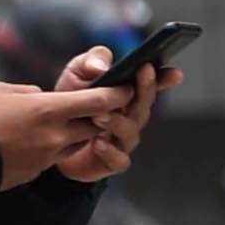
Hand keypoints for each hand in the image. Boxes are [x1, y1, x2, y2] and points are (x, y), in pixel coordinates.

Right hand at [0, 80, 129, 190]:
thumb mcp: (3, 91)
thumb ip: (31, 93)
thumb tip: (43, 98)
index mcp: (48, 109)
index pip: (100, 102)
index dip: (118, 94)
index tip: (125, 88)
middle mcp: (54, 135)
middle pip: (94, 126)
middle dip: (96, 117)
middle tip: (91, 108)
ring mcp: (46, 157)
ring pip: (74, 144)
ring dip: (71, 135)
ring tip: (50, 126)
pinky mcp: (35, 172)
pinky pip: (51, 159)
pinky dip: (47, 150)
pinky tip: (25, 144)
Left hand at [45, 43, 168, 181]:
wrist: (50, 140)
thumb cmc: (69, 103)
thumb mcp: (76, 75)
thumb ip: (89, 62)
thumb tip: (100, 67)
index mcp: (126, 94)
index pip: (151, 85)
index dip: (164, 79)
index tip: (174, 73)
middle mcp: (130, 117)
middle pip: (143, 106)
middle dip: (144, 92)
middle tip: (133, 82)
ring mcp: (122, 140)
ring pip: (131, 132)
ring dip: (117, 122)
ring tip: (99, 115)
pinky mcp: (110, 161)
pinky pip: (119, 160)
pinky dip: (110, 152)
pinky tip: (99, 143)